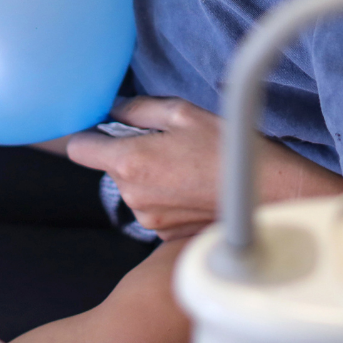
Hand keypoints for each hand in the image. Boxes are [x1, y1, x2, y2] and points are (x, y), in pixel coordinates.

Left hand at [66, 96, 342, 240]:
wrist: (264, 193)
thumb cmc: (227, 149)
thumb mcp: (184, 113)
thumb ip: (140, 110)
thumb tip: (116, 110)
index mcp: (131, 162)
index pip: (79, 149)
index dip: (88, 135)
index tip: (103, 130)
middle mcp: (132, 195)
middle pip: (110, 167)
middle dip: (130, 153)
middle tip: (168, 143)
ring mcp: (147, 218)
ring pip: (132, 187)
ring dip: (149, 175)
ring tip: (186, 164)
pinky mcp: (162, 233)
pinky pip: (151, 205)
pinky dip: (164, 194)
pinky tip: (192, 185)